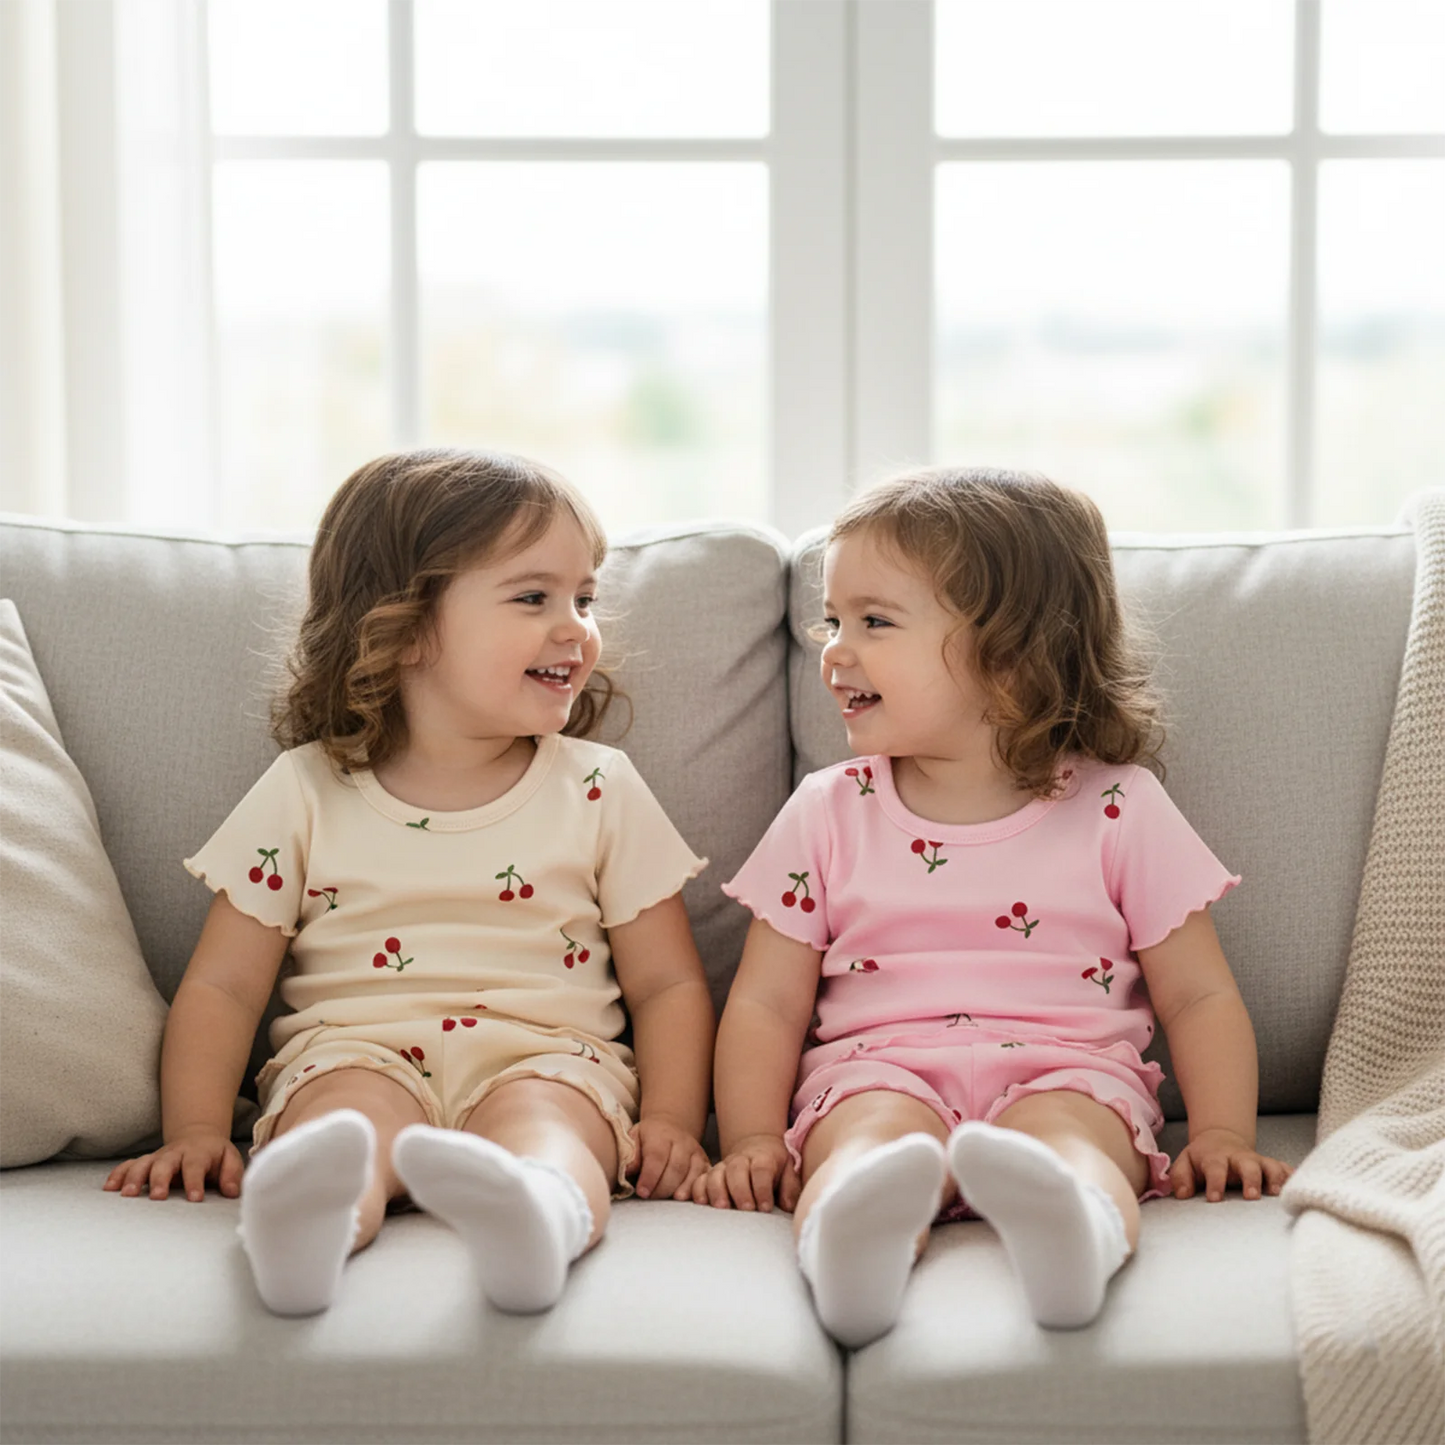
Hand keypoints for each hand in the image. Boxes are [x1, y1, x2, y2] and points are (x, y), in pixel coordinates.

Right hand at [102, 1126, 243, 1202]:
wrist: (198, 1136)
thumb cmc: (214, 1155)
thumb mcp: (230, 1159)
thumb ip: (232, 1174)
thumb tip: (232, 1191)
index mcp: (198, 1153)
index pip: (196, 1166)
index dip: (195, 1181)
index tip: (195, 1198)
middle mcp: (175, 1154)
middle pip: (165, 1163)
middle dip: (160, 1179)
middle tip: (157, 1197)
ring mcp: (158, 1157)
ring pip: (143, 1164)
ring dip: (134, 1178)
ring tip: (128, 1195)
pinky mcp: (146, 1162)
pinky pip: (128, 1166)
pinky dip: (118, 1175)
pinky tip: (109, 1188)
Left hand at [627, 1114, 709, 1200]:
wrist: (669, 1126)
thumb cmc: (648, 1138)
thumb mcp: (634, 1139)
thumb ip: (631, 1155)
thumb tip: (628, 1170)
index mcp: (661, 1135)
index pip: (657, 1157)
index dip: (649, 1177)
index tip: (641, 1192)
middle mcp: (682, 1142)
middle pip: (675, 1168)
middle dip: (662, 1188)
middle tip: (650, 1197)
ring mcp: (695, 1151)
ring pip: (691, 1174)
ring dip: (678, 1191)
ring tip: (665, 1201)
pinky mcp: (704, 1161)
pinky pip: (703, 1178)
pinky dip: (694, 1190)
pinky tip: (683, 1198)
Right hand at [693, 1132, 800, 1212]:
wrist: (757, 1145)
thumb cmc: (775, 1164)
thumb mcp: (789, 1170)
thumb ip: (790, 1187)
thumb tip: (789, 1206)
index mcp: (763, 1157)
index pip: (761, 1169)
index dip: (763, 1188)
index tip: (766, 1207)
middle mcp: (741, 1159)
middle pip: (737, 1170)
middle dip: (740, 1190)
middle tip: (746, 1209)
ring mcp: (724, 1166)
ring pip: (716, 1174)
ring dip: (718, 1190)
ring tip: (722, 1207)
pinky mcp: (711, 1174)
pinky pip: (700, 1179)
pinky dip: (699, 1190)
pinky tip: (701, 1203)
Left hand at [1170, 1127, 1293, 1201]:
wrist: (1221, 1139)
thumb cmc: (1202, 1159)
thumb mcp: (1185, 1163)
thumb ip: (1181, 1177)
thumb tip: (1182, 1194)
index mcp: (1216, 1158)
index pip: (1215, 1169)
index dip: (1215, 1183)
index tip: (1214, 1199)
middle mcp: (1239, 1158)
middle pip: (1247, 1165)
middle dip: (1251, 1179)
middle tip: (1251, 1196)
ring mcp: (1257, 1161)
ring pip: (1270, 1166)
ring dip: (1276, 1178)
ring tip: (1277, 1193)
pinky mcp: (1271, 1165)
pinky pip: (1285, 1168)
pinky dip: (1293, 1176)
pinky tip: (1301, 1185)